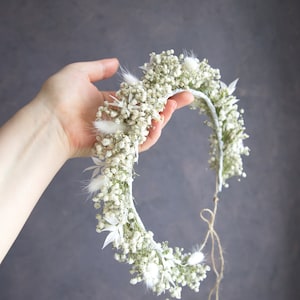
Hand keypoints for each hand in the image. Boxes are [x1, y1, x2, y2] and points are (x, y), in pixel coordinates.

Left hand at [36, 59, 192, 156]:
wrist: (48, 121)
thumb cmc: (59, 96)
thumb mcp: (78, 73)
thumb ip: (98, 68)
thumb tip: (116, 62)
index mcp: (112, 101)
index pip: (141, 97)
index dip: (158, 92)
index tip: (176, 86)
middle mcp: (119, 117)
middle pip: (149, 112)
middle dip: (169, 105)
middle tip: (185, 97)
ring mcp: (119, 133)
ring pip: (148, 128)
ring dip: (162, 119)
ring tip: (170, 108)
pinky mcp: (118, 146)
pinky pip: (139, 144)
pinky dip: (151, 136)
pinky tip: (158, 124)